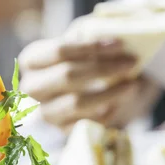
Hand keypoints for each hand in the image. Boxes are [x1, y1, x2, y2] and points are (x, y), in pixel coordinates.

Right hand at [19, 38, 158, 130]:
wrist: (80, 88)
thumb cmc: (80, 58)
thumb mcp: (81, 41)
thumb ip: (91, 33)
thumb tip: (112, 35)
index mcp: (32, 58)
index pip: (60, 50)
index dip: (90, 47)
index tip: (119, 44)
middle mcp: (31, 87)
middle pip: (67, 75)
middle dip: (103, 68)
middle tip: (131, 62)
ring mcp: (44, 111)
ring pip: (77, 103)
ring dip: (110, 92)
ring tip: (132, 84)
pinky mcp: (61, 130)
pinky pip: (86, 123)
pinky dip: (106, 113)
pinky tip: (119, 101)